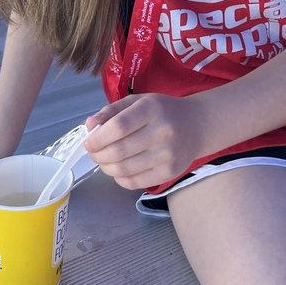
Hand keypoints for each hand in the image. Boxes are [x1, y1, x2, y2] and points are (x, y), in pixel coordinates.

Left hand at [84, 93, 203, 190]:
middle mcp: (162, 131)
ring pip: (125, 169)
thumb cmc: (161, 111)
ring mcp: (168, 154)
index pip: (119, 127)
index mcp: (152, 109)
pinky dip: (120, 178)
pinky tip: (119, 170)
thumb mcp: (138, 102)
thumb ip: (111, 111)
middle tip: (94, 154)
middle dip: (99, 155)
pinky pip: (135, 182)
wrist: (195, 125)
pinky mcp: (170, 172)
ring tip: (105, 161)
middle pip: (119, 151)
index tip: (89, 142)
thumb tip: (90, 126)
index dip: (98, 138)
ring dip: (107, 168)